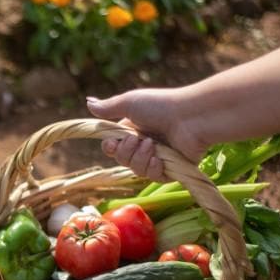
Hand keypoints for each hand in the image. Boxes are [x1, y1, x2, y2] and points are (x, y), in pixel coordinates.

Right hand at [86, 88, 206, 181]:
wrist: (191, 117)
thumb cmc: (161, 106)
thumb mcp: (130, 103)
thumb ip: (108, 107)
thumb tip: (88, 102)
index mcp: (134, 130)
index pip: (113, 147)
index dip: (110, 148)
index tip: (112, 144)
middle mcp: (144, 145)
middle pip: (122, 160)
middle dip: (126, 152)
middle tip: (138, 140)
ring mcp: (158, 158)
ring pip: (136, 170)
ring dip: (140, 158)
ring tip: (153, 145)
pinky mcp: (171, 169)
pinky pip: (153, 177)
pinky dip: (153, 169)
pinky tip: (159, 160)